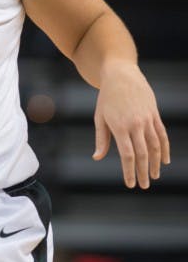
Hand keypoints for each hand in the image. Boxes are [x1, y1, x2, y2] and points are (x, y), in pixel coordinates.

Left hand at [92, 62, 169, 187]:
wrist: (121, 76)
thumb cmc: (106, 98)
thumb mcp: (100, 118)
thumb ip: (101, 139)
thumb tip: (97, 158)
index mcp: (119, 127)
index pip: (127, 155)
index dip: (129, 171)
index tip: (130, 184)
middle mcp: (135, 124)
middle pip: (142, 153)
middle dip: (143, 171)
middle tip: (144, 185)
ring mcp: (147, 119)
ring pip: (155, 146)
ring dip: (156, 163)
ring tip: (154, 176)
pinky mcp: (155, 115)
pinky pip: (162, 135)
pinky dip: (165, 149)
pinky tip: (165, 160)